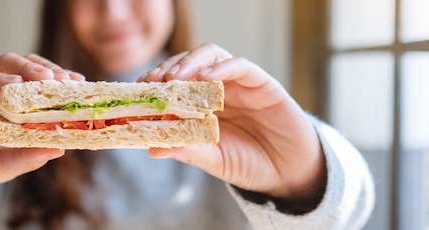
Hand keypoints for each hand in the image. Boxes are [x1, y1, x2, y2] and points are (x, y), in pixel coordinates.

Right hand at [0, 54, 84, 201]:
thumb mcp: (3, 167)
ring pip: (4, 65)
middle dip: (48, 71)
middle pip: (27, 68)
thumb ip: (27, 157)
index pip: (42, 86)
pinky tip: (9, 86)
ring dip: (26, 69)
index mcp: (15, 109)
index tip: (81, 86)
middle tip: (65, 81)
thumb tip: (60, 148)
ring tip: (43, 79)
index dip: (61, 83)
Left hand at [139, 44, 325, 208]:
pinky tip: (207, 79)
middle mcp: (217, 89)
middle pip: (188, 63)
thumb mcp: (213, 159)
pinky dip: (222, 68)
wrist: (289, 173)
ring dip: (189, 62)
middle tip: (154, 81)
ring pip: (211, 55)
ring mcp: (239, 83)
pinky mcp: (262, 84)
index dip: (155, 81)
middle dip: (167, 68)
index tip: (139, 89)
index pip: (173, 81)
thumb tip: (152, 149)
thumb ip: (187, 150)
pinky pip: (241, 66)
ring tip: (175, 78)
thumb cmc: (249, 163)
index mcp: (201, 104)